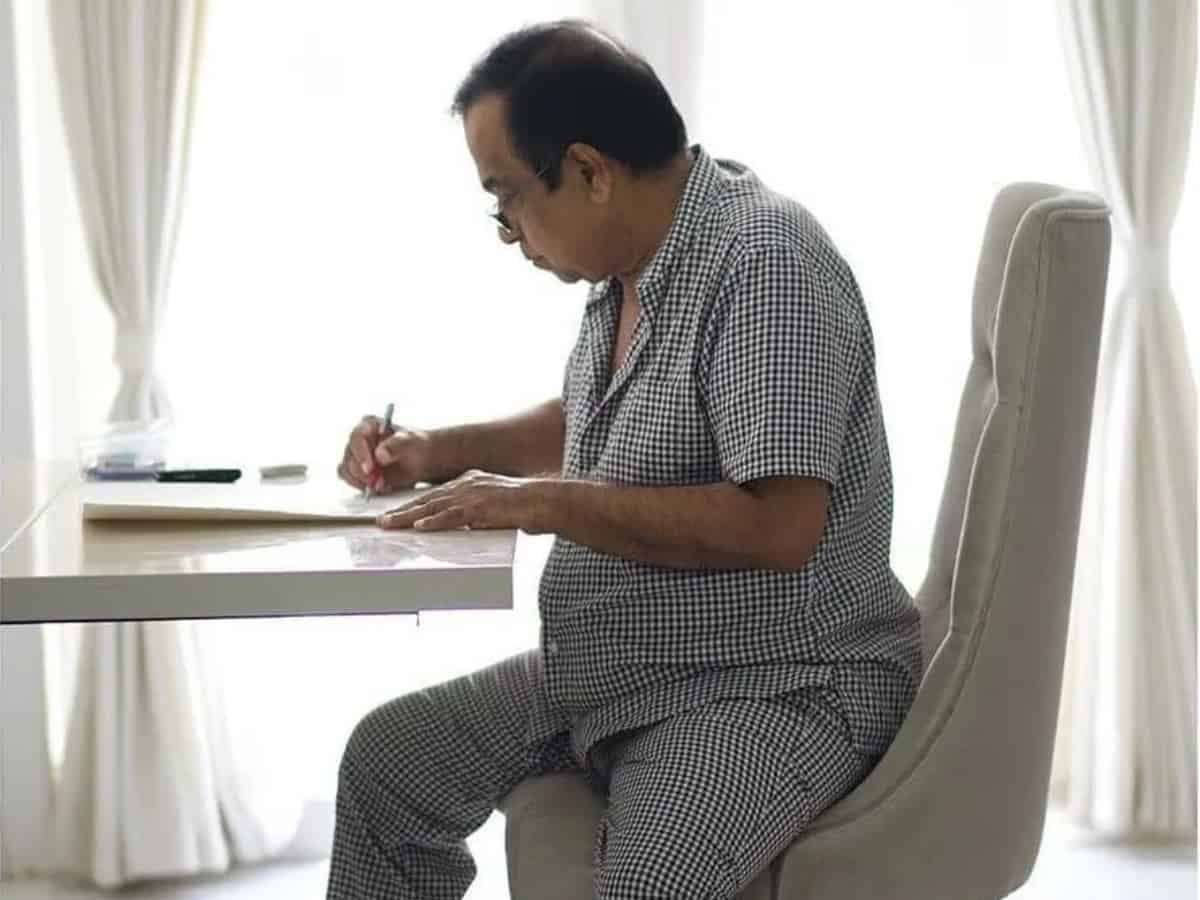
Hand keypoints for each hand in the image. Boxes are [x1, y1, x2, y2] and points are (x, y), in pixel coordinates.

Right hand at [337, 416, 430, 494]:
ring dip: (362, 480)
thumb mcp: (412, 442)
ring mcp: (356, 455)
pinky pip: (349, 479)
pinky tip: (376, 486)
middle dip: (362, 472)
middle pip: (349, 456)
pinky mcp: (356, 470)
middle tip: (379, 481)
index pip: (357, 436)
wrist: (420, 462)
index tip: (370, 468)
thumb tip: (380, 454)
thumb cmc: (416, 446)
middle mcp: (359, 439)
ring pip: (347, 469)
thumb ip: (396, 445)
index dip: (361, 453)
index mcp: (370, 425)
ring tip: (382, 484)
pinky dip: (361, 485)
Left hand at [376, 469, 552, 531]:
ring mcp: (473, 495)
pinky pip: (452, 516)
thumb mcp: (494, 505)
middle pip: (428, 499)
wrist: (543, 502)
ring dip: (409, 517)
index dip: (413, 504)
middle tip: (382, 520)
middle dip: (403, 511)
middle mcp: (467, 485)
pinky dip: (434, 522)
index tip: (396, 513)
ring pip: (433, 507)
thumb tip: (467, 524)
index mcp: (469, 482)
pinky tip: (420, 527)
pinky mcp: (480, 508)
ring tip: (390, 524)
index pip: (435, 494)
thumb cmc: (524, 506)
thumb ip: (476, 512)